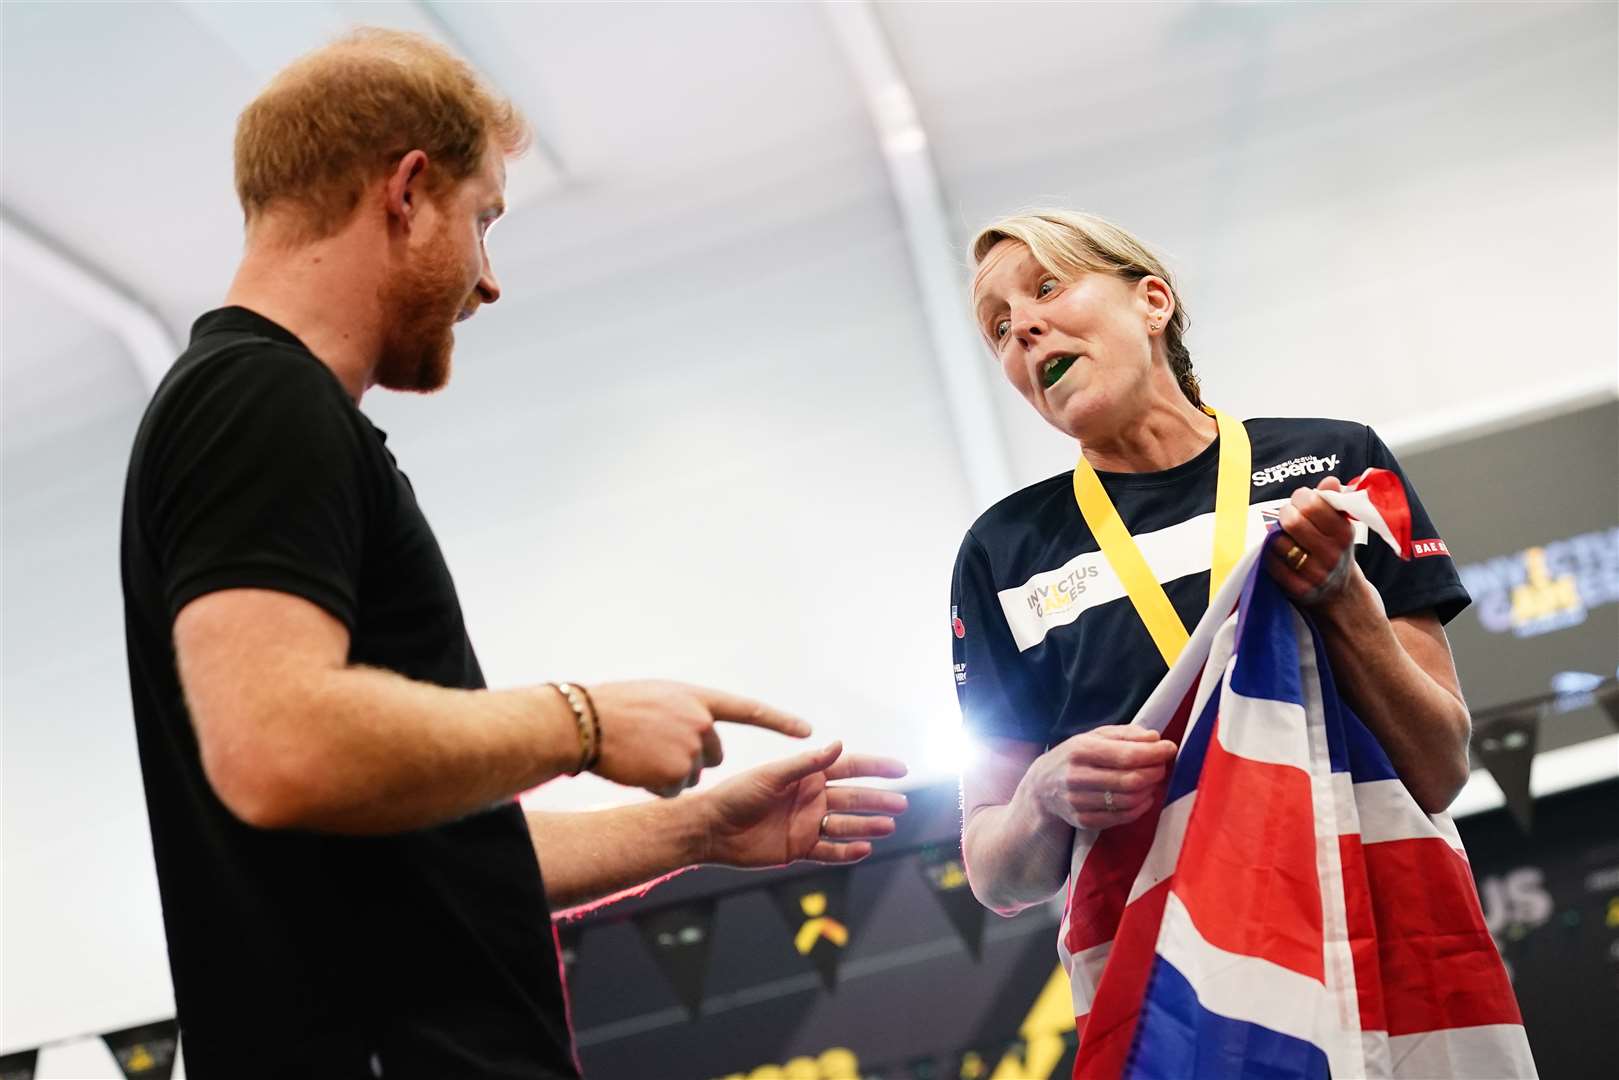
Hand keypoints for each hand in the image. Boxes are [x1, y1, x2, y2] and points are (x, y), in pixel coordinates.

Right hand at [586, 680, 810, 797]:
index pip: (749, 710)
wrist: (585, 723)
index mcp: (699, 699)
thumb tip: (700, 727)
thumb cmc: (614, 706)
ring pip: (690, 775)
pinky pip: (673, 790)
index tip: (810, 733)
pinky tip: (637, 769)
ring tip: (640, 754)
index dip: (780, 722)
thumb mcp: (658, 696)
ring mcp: (690, 750)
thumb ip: (686, 710)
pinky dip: (655, 786)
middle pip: (713, 755)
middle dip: (693, 758)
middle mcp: (701, 723)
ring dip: (668, 772)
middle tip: (658, 748)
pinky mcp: (675, 776)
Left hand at [695, 741, 908, 867]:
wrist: (711, 829)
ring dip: (867, 825)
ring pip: (846, 825)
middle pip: (853, 798)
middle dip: (877, 800)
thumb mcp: (772, 776)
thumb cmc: (737, 795)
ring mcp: (807, 824)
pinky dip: (847, 851)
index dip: (875, 768)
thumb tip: (839, 744)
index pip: (849, 768)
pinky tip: (865, 849)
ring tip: (888, 826)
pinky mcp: (799, 849)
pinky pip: (830, 851)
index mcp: (806, 776)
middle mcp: (811, 799)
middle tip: (901, 804)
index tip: (901, 769)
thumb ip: (806, 763)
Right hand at [1029, 725, 1176, 830]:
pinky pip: (1122, 817)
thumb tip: (1155, 738)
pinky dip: (1140, 807)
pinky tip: (1143, 797)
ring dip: (1149, 790)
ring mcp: (1079, 802)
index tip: (1170, 748)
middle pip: (1131, 780)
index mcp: (1080, 750)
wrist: (1041, 787)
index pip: (1126, 755)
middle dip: (1155, 772)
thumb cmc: (1074, 756)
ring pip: (1129, 800)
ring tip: (1152, 780)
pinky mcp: (1083, 821)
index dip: (1154, 753)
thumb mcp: (1093, 737)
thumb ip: (1124, 735)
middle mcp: (1077, 777)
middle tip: (1162, 766)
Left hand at [1265, 476, 1356, 607]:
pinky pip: (1272, 563)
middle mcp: (1331, 555)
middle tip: (1287, 514)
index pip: (1313, 505)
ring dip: (1276, 535)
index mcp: (1344, 534)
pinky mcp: (1299, 589)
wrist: (1341, 592)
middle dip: (1285, 513)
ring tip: (1284, 535)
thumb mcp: (1341, 525)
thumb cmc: (1334, 549)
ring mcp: (1315, 574)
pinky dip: (1271, 554)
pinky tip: (1279, 552)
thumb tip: (1330, 480)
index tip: (1300, 500)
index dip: (1300, 497)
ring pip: (1279, 542)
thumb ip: (1334, 501)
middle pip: (1293, 522)